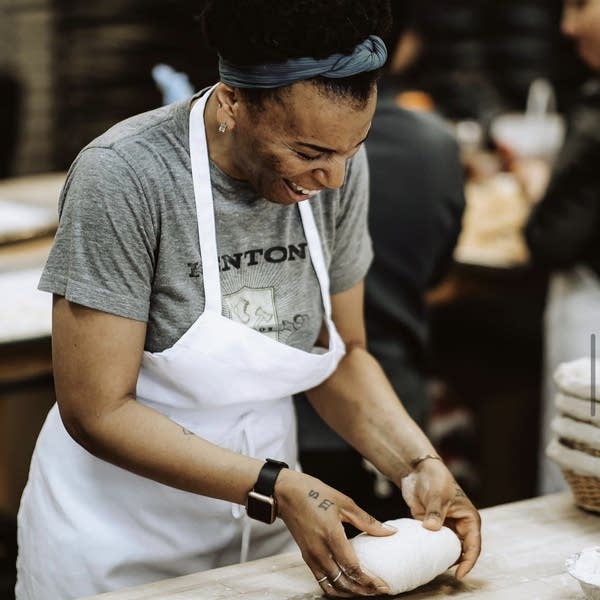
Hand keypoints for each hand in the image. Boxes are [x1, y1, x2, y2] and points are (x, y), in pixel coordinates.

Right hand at [275, 469, 393, 597]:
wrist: (285, 492)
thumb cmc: (313, 493)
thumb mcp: (344, 502)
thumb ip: (367, 520)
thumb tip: (390, 531)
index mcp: (331, 535)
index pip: (353, 568)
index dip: (370, 581)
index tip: (384, 586)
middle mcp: (319, 550)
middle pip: (344, 583)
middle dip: (363, 591)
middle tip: (379, 591)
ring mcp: (311, 556)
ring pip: (332, 587)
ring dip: (350, 593)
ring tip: (365, 590)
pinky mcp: (305, 557)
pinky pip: (321, 580)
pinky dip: (336, 588)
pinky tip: (347, 585)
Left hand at [400, 459, 480, 579]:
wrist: (417, 470)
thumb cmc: (434, 478)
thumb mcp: (437, 495)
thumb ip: (435, 513)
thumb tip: (431, 529)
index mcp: (469, 518)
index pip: (473, 545)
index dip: (468, 561)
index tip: (460, 574)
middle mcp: (459, 524)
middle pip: (461, 549)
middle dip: (454, 561)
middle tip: (441, 570)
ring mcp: (445, 526)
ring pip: (447, 547)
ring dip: (442, 555)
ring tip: (433, 565)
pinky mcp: (431, 525)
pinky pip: (433, 542)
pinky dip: (430, 549)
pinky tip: (423, 555)